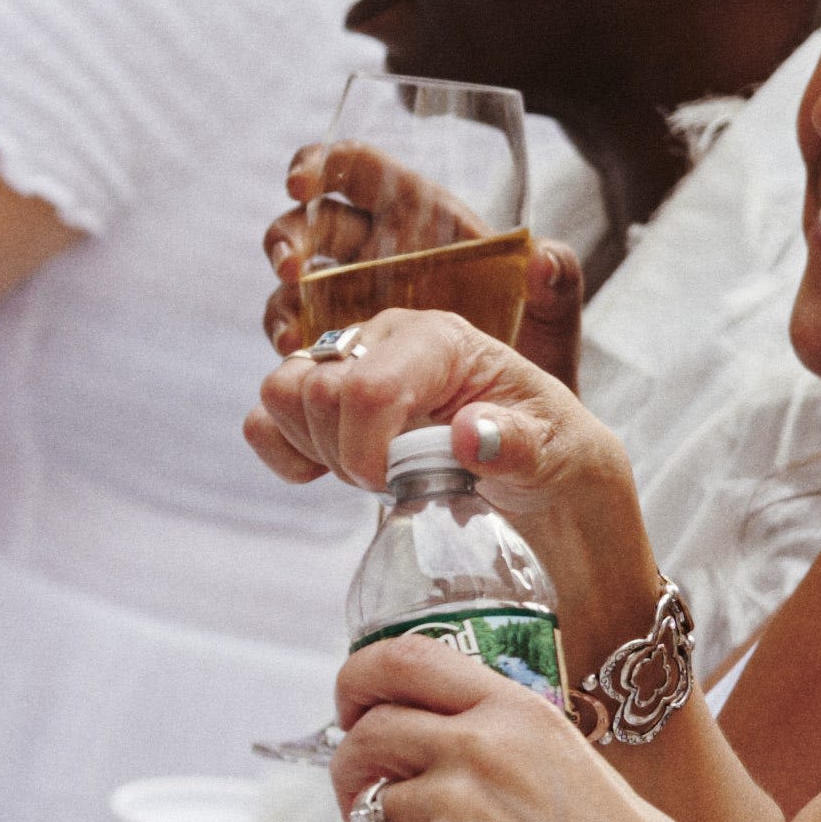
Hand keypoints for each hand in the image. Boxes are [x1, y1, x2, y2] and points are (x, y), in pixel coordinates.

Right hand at [244, 302, 630, 538]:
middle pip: (313, 389)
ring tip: (371, 470)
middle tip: (395, 480)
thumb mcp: (557, 453)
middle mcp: (385, 336)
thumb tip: (470, 435)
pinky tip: (329, 469)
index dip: (367, 449)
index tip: (393, 485)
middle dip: (346, 453)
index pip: (369, 386)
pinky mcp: (319, 396)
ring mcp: (346, 362)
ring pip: (278, 394)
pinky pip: (262, 419)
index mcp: (441, 339)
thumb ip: (518, 443)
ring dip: (315, 448)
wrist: (532, 473)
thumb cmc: (545, 452)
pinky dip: (284, 453)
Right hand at [264, 149, 587, 381]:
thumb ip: (557, 287)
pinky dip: (291, 357)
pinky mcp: (333, 352)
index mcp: (415, 214)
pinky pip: (296, 344)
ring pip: (291, 286)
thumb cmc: (531, 354)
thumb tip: (545, 259)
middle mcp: (369, 251)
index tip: (299, 186)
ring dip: (282, 303)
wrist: (509, 420)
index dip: (319, 165)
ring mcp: (344, 301)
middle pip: (308, 224)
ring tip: (291, 335)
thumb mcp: (551, 321)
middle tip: (290, 267)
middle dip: (288, 239)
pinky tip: (300, 370)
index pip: (355, 168)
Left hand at [324, 632, 762, 821]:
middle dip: (350, 774)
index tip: (352, 710)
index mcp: (519, 713)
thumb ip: (525, 754)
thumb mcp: (589, 775)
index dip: (360, 681)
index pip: (404, 659)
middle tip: (364, 806)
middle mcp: (480, 747)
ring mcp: (456, 809)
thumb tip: (484, 756)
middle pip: (367, 735)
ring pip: (365, 814)